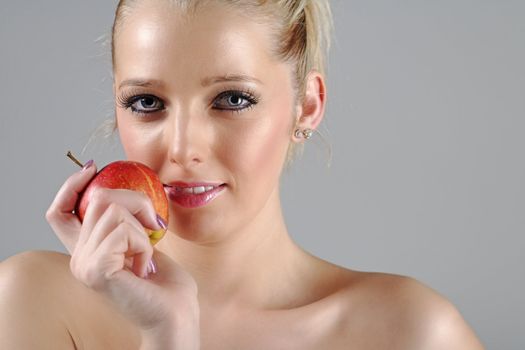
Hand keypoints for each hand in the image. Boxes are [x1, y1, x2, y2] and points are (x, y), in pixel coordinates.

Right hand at [46, 162, 199, 347]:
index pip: (60, 211)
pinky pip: (124, 231)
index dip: (72, 186)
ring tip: (146, 256)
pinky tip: (145, 266)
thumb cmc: (165, 281)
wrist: (176, 313)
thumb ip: (125, 219)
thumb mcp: (143, 239)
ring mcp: (84, 264)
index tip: (93, 168)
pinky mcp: (96, 269)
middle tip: (154, 227)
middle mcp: (79, 257)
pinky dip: (144, 243)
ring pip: (113, 210)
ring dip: (143, 228)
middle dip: (137, 202)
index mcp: (87, 250)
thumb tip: (122, 187)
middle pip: (98, 199)